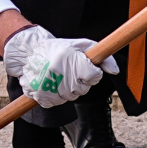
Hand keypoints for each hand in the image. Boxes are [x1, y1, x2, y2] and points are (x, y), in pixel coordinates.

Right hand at [3, 26, 117, 108]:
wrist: (31, 53)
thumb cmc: (60, 49)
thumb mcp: (83, 46)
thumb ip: (103, 57)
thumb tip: (115, 71)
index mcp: (71, 59)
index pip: (94, 76)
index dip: (93, 72)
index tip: (87, 67)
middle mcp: (59, 73)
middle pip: (84, 88)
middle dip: (82, 81)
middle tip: (73, 71)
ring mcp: (49, 86)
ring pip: (72, 97)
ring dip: (70, 89)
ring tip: (62, 76)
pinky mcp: (41, 96)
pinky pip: (58, 102)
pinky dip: (58, 95)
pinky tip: (54, 84)